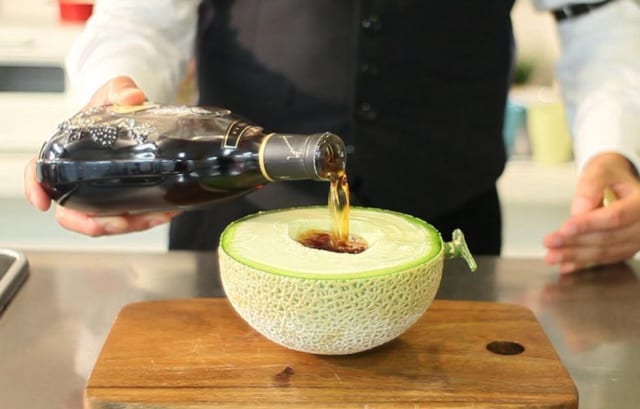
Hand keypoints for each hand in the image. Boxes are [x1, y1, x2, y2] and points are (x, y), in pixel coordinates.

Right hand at [24, 76, 179, 235]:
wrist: (135, 113)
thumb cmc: (115, 105)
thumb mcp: (114, 91)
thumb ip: (121, 89)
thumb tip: (132, 97)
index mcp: (66, 151)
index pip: (38, 172)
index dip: (35, 188)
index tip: (42, 203)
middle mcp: (80, 176)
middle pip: (71, 211)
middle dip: (90, 223)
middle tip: (118, 222)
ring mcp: (100, 191)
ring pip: (102, 220)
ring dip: (127, 226)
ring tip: (152, 217)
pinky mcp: (123, 197)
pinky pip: (128, 216)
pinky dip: (146, 219)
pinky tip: (164, 212)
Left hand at [543, 153, 639, 273]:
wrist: (618, 185)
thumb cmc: (610, 176)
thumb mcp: (601, 171)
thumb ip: (591, 187)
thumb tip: (580, 210)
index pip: (615, 217)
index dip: (589, 224)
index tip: (565, 228)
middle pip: (608, 238)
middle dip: (575, 242)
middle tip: (550, 242)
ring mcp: (637, 240)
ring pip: (605, 252)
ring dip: (576, 256)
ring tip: (551, 256)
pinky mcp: (626, 249)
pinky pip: (604, 259)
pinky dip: (584, 263)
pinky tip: (565, 265)